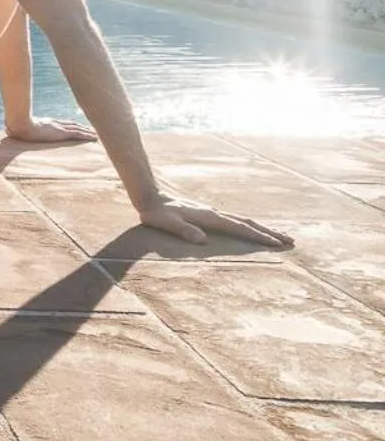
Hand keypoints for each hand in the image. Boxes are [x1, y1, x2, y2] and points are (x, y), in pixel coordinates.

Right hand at [6, 116, 96, 142]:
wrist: (18, 125)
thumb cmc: (15, 127)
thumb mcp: (17, 128)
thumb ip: (16, 128)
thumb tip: (7, 129)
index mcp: (46, 123)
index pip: (63, 124)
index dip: (71, 125)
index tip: (78, 126)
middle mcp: (55, 124)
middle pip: (72, 124)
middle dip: (82, 127)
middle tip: (93, 129)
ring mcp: (59, 128)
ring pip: (78, 129)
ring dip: (88, 131)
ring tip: (98, 134)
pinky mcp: (61, 133)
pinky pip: (78, 134)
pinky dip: (88, 135)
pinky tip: (96, 138)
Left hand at [137, 197, 293, 247]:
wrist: (149, 196)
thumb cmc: (156, 213)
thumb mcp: (167, 223)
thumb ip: (183, 230)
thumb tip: (202, 240)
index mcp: (210, 216)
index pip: (240, 227)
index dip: (258, 236)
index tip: (276, 244)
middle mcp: (215, 213)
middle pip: (249, 222)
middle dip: (269, 232)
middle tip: (290, 241)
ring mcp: (213, 212)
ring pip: (243, 220)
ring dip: (262, 229)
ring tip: (278, 237)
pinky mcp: (208, 214)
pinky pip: (234, 221)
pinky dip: (248, 226)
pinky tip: (250, 230)